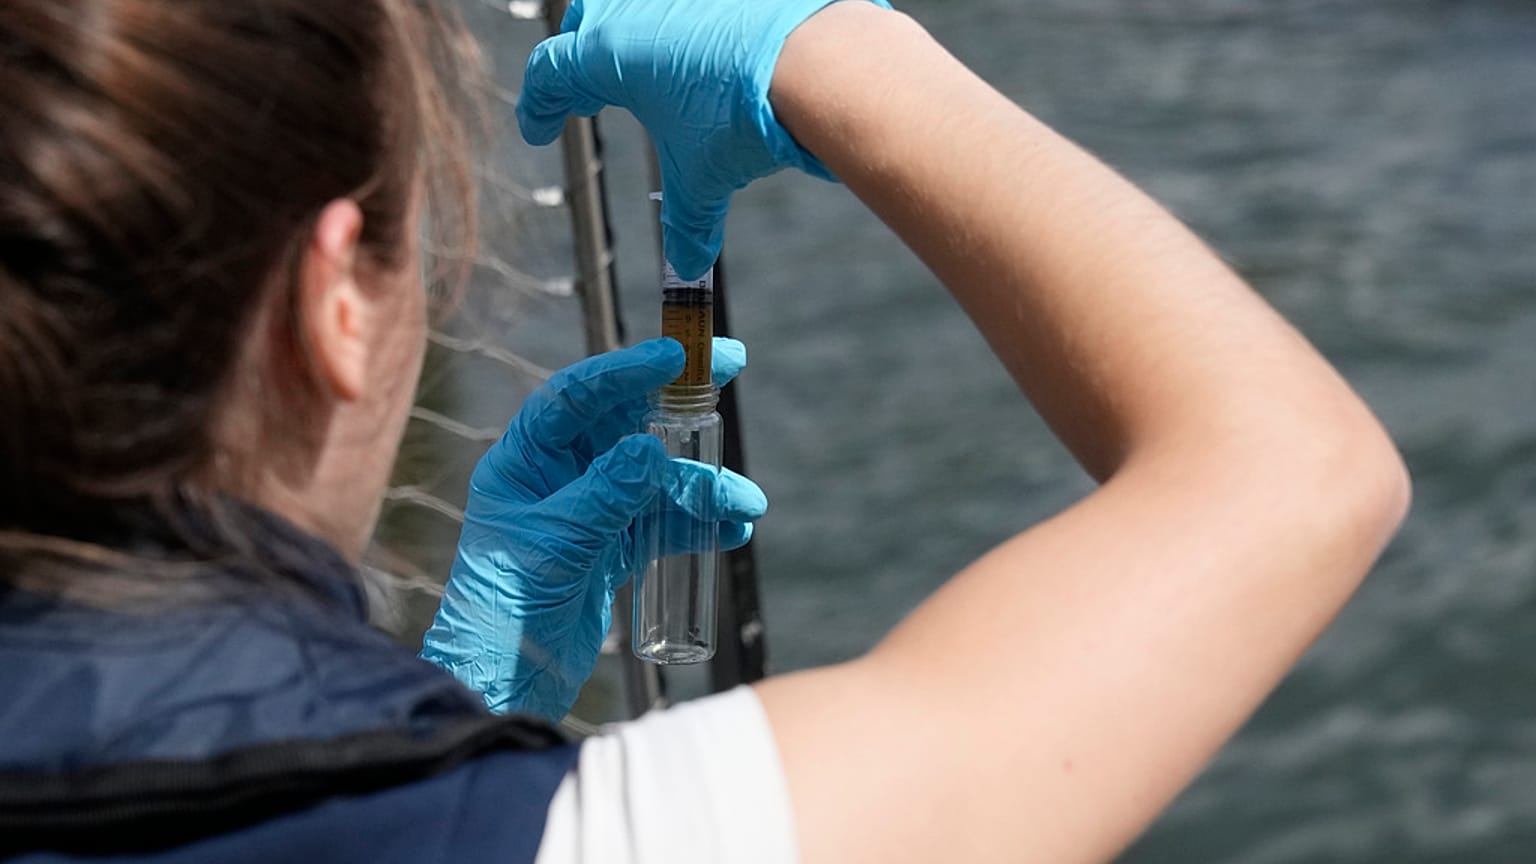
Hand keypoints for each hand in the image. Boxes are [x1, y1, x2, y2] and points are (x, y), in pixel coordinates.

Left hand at [420, 338, 766, 721]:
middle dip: (679, 400)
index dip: (626, 369)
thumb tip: (650, 447)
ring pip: (656, 477)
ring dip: (703, 484)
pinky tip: (730, 529)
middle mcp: (559, 476)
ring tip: (745, 502)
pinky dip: (698, 523)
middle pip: (626, 421)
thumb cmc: (506, 607)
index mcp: (526, 459)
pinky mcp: (611, 549)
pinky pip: (663, 522)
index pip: (577, 396)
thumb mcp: (557, 542)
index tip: (675, 353)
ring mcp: (589, 510)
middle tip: (731, 364)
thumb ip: (606, 494)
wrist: (503, 681)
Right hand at [516, 0, 893, 279]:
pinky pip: (687, 6)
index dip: (539, 106)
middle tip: (586, 94)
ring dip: (632, 34)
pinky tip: (705, 51)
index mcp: (609, 54)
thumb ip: (688, 222)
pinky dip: (685, 25)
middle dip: (580, 58)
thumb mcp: (705, 175)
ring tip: (644, 69)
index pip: (551, 74)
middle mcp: (634, 8)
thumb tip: (688, 267)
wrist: (815, 57)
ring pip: (633, 5)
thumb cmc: (744, 114)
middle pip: (585, 24)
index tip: (537, 130)